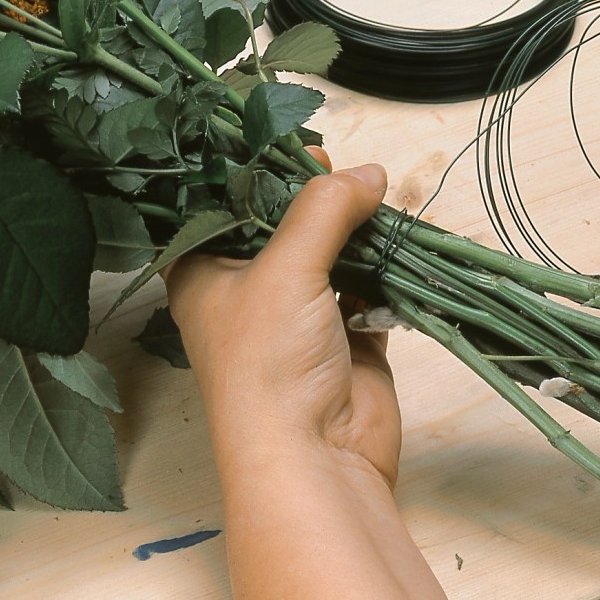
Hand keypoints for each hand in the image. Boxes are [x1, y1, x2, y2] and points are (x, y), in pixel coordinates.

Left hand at [166, 153, 399, 487]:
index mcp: (205, 271)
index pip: (225, 202)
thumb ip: (325, 208)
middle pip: (283, 221)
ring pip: (330, 249)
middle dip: (316, 194)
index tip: (291, 139)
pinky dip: (382, 266)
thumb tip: (368, 172)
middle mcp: (246, 289)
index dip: (255, 168)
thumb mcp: (286, 267)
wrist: (315, 460)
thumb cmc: (270, 362)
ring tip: (376, 195)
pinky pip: (367, 283)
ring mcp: (298, 313)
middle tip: (341, 165)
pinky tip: (394, 241)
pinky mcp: (346, 334)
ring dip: (356, 227)